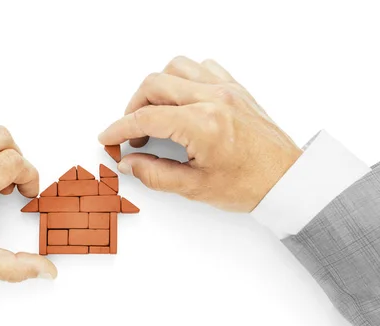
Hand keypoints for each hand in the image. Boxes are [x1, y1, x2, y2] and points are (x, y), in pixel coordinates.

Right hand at [98, 56, 301, 211]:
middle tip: (132, 134)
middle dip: (133, 108)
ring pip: (175, 68)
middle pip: (154, 85)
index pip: (145, 118)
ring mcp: (226, 89)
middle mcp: (213, 98)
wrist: (288, 179)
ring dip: (157, 88)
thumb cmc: (250, 185)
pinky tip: (181, 100)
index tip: (108, 139)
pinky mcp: (235, 88)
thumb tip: (129, 162)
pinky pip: (202, 67)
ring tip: (155, 114)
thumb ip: (155, 174)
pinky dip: (183, 79)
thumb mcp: (195, 187)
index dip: (119, 129)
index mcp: (202, 124)